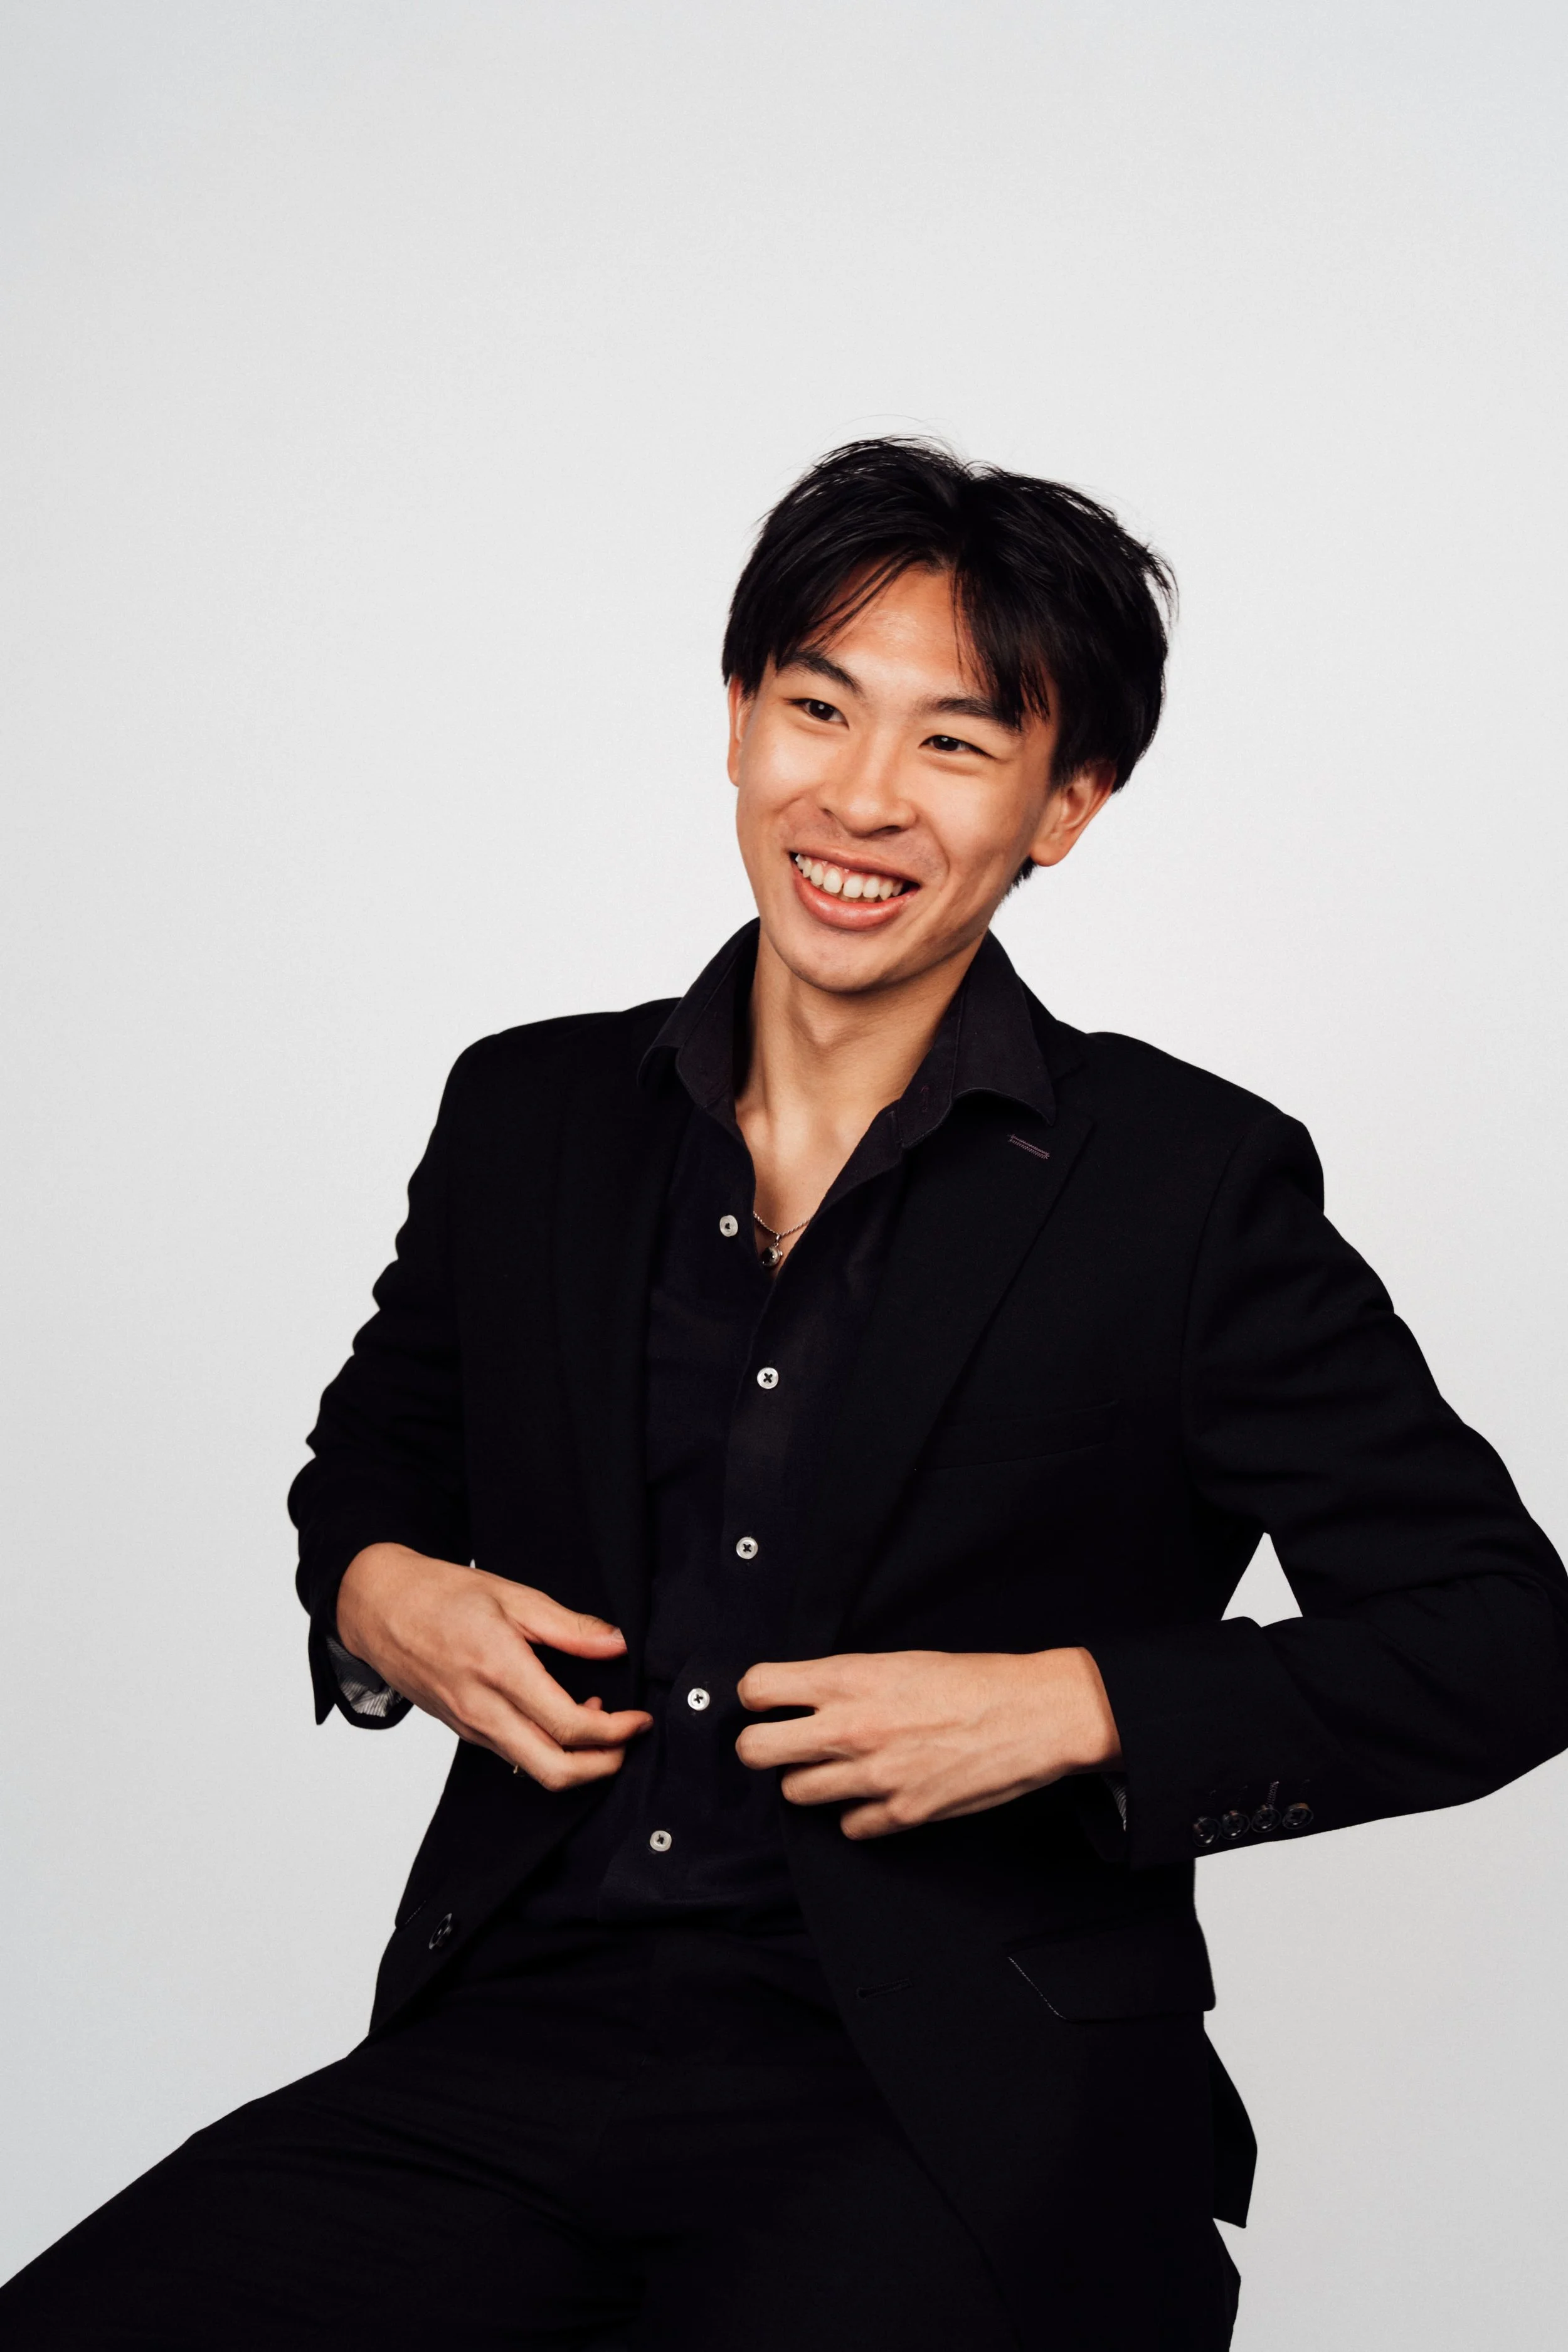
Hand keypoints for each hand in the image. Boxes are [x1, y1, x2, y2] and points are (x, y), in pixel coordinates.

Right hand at [335, 1543, 651, 1789]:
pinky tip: (560, 1717)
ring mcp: (469, 1726)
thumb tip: (616, 1644)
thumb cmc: (442, 1595)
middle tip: (627, 1741)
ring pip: (533, 1769)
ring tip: (598, 1719)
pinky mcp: (462, 1731)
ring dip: (575, 1760)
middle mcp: (482, 1709)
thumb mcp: (513, 1594)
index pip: (568, 1725)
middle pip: (553, 1771)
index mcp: (499, 1669)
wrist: (380, 1608)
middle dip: (602, 1767)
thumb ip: (569, 1626)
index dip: (615, 1731)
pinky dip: (547, 1750)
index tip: (639, 1720)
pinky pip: (512, 1755)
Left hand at [734, 1647, 1120, 1839]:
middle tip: (781, 1743)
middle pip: (755, 1750)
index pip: (758, 1688)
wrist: (1032, 1714)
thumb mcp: (898, 1661)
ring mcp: (873, 1775)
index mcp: (849, 1679)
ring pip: (796, 1793)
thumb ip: (845, 1682)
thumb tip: (803, 1698)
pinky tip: (877, 1793)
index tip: (767, 1702)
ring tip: (838, 1767)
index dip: (756, 1696)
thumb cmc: (971, 1680)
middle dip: (760, 1746)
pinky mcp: (901, 1813)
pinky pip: (849, 1825)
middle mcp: (851, 1727)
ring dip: (810, 1781)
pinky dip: (857, 1812)